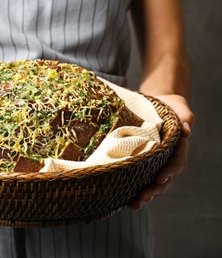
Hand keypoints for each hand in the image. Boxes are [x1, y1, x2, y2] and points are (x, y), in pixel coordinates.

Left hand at [127, 94, 194, 208]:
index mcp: (177, 148)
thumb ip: (184, 115)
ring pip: (151, 183)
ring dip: (144, 195)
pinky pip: (138, 178)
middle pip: (164, 179)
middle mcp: (166, 159)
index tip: (160, 178)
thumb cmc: (168, 106)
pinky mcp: (140, 163)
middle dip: (155, 190)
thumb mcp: (178, 106)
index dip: (169, 171)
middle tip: (143, 197)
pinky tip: (123, 199)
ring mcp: (153, 163)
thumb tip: (187, 129)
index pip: (176, 162)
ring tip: (134, 204)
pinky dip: (132, 189)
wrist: (154, 106)